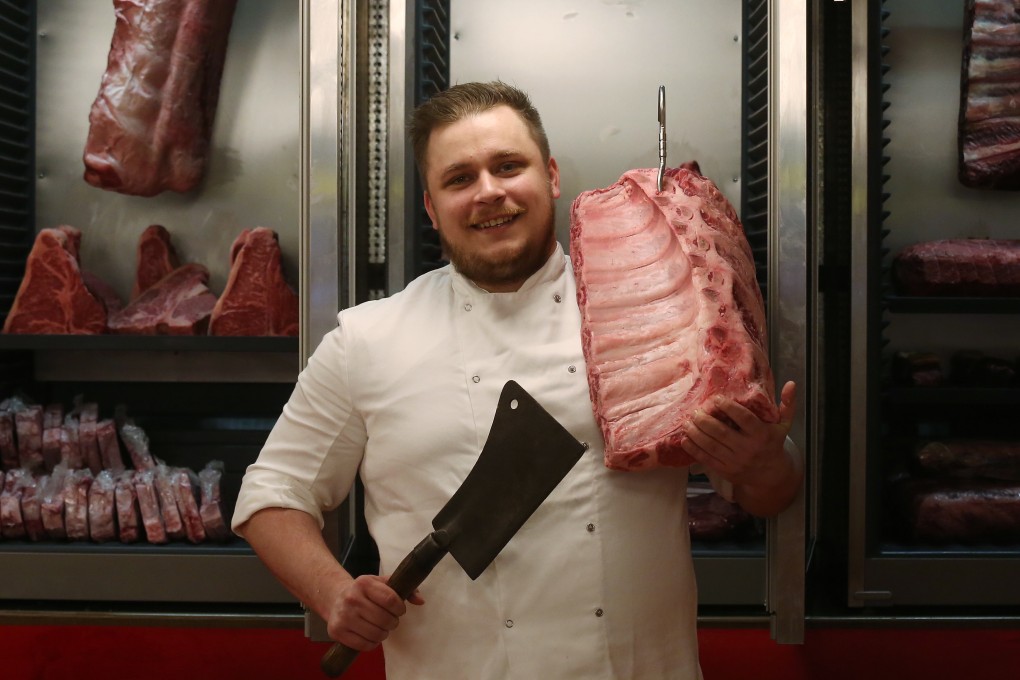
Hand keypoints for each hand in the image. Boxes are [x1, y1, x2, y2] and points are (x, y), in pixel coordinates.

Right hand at [325, 574, 424, 650]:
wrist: (335, 598)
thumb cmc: (364, 592)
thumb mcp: (382, 583)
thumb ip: (404, 589)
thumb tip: (421, 601)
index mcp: (364, 583)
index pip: (391, 599)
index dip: (400, 608)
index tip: (400, 610)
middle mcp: (352, 598)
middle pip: (384, 619)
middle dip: (393, 622)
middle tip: (390, 620)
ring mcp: (343, 616)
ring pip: (375, 634)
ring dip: (384, 633)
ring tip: (381, 627)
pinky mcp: (337, 631)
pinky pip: (364, 645)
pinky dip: (372, 643)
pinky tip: (371, 635)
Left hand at [681, 381, 799, 514]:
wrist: (770, 475)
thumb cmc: (774, 443)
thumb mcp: (784, 425)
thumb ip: (787, 404)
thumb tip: (791, 383)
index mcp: (762, 435)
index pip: (744, 419)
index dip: (729, 408)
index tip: (716, 398)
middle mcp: (748, 449)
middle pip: (722, 433)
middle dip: (705, 420)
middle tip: (695, 410)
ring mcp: (735, 462)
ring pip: (711, 446)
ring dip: (696, 433)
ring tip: (687, 421)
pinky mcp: (725, 470)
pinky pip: (706, 459)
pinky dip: (693, 449)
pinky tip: (685, 438)